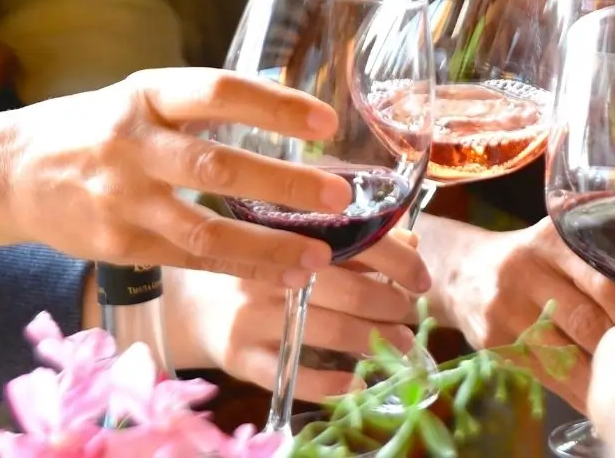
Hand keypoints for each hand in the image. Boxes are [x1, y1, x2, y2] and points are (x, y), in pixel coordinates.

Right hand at [0, 67, 353, 284]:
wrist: (11, 171)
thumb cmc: (99, 127)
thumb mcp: (143, 96)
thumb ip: (203, 106)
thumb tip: (293, 112)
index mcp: (146, 94)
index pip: (216, 92)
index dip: (273, 105)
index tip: (327, 121)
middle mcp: (132, 144)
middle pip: (215, 164)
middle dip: (282, 182)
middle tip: (340, 194)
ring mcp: (121, 198)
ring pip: (203, 226)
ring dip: (268, 244)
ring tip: (322, 254)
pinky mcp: (118, 243)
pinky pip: (190, 259)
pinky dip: (240, 268)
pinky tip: (286, 276)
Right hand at [166, 230, 430, 401]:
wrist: (192, 304)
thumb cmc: (264, 268)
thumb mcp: (303, 243)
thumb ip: (356, 240)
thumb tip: (411, 240)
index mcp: (289, 231)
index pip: (357, 240)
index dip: (399, 261)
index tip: (422, 280)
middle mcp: (268, 269)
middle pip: (348, 290)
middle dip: (391, 305)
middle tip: (408, 314)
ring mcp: (253, 315)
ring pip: (329, 331)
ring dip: (375, 341)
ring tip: (400, 345)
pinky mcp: (241, 356)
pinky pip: (295, 374)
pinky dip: (333, 383)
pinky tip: (358, 382)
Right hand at [437, 219, 614, 408]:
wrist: (460, 270)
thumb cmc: (528, 256)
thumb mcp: (556, 239)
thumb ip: (596, 255)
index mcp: (551, 241)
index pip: (602, 281)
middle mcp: (524, 272)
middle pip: (585, 321)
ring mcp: (506, 310)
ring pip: (564, 355)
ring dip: (599, 378)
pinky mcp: (495, 342)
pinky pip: (544, 374)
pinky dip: (574, 392)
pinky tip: (596, 398)